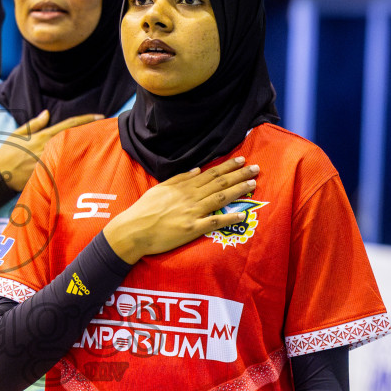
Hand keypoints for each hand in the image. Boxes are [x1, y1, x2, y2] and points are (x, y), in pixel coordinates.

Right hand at [0, 110, 102, 191]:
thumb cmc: (7, 152)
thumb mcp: (19, 133)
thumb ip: (35, 123)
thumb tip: (47, 113)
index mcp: (43, 136)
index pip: (69, 125)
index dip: (86, 119)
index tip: (100, 116)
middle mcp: (49, 148)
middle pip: (75, 140)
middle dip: (91, 134)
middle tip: (107, 130)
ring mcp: (50, 162)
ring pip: (73, 154)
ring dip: (86, 150)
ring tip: (101, 146)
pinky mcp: (48, 175)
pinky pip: (64, 168)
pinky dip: (75, 165)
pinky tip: (86, 164)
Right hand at [102, 157, 258, 263]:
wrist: (134, 230)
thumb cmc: (145, 210)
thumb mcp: (160, 188)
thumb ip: (179, 178)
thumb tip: (196, 169)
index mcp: (183, 187)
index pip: (211, 173)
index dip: (228, 166)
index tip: (241, 160)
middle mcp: (191, 197)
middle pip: (219, 183)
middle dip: (239, 175)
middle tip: (256, 168)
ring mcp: (193, 212)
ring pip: (220, 198)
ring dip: (238, 191)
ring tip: (253, 185)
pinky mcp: (192, 229)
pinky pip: (215, 222)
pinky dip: (229, 218)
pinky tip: (242, 214)